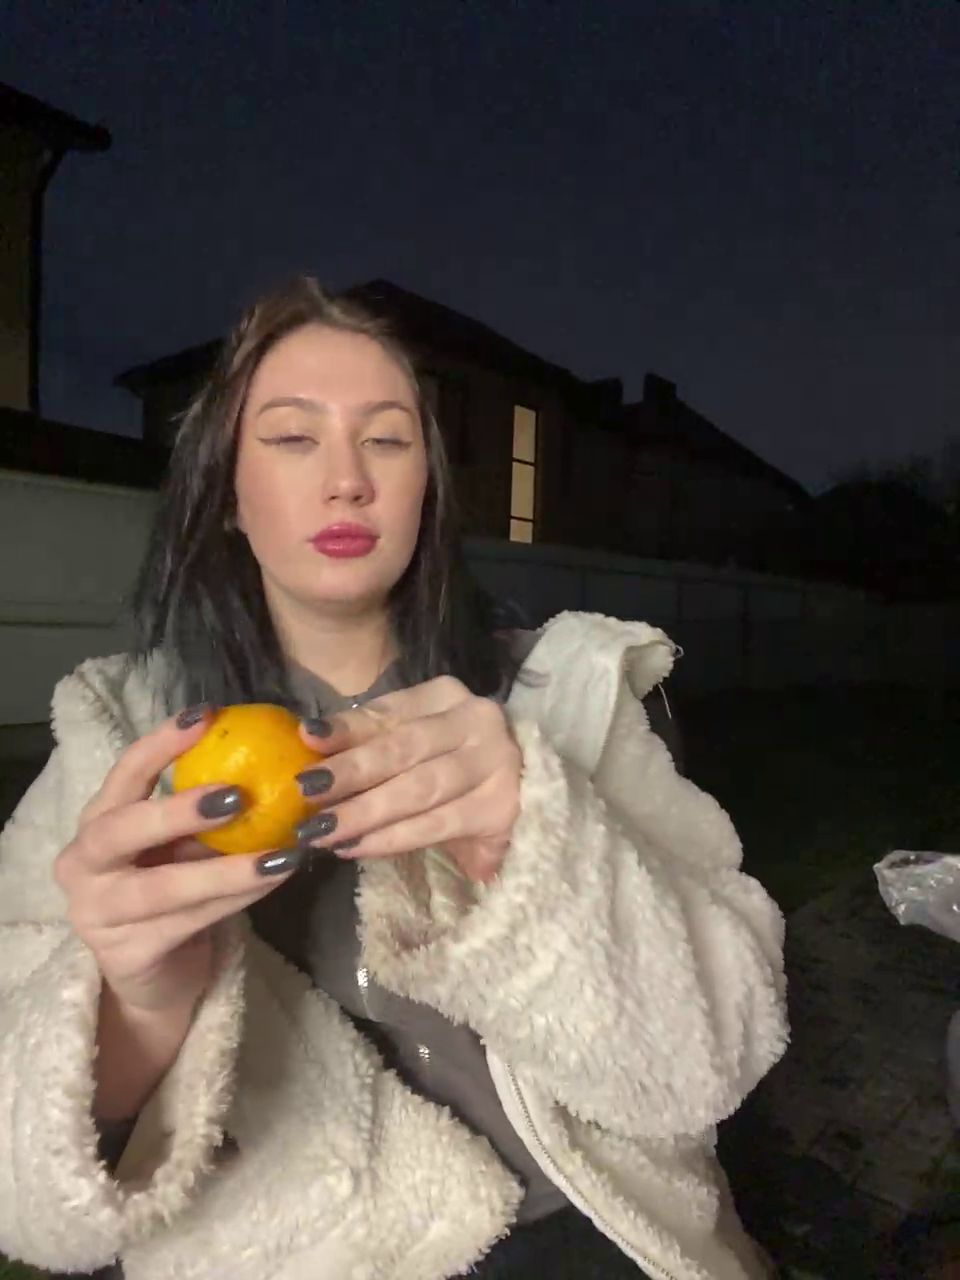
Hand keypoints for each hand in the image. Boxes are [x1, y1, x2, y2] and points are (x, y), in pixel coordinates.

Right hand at [54, 707, 301, 1017]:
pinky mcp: (127, 955)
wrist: (156, 977)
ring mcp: (98, 914)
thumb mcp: (181, 848)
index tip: (206, 715)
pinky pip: (190, 922)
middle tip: (236, 796)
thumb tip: (273, 761)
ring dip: (228, 869)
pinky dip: (236, 900)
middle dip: (178, 810)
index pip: (122, 775)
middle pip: (120, 830)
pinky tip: (274, 882)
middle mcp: (82, 865)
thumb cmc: (172, 894)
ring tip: (282, 853)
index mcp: (96, 825)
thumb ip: (204, 813)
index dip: (160, 744)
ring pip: (164, 887)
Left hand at [296, 676, 521, 882]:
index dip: (346, 728)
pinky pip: (437, 824)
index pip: (389, 712)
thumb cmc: (451, 765)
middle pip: (404, 748)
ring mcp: (494, 763)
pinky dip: (393, 838)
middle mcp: (476, 721)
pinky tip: (358, 847)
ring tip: (323, 831)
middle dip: (351, 772)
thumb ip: (369, 741)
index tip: (307, 740)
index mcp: (445, 697)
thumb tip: (307, 740)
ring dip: (366, 812)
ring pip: (419, 789)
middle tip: (306, 794)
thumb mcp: (411, 743)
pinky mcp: (500, 808)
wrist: (525, 792)